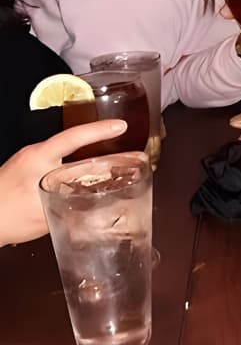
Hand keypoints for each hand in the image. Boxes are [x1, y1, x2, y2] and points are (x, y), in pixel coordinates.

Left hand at [0, 120, 127, 246]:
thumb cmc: (2, 216)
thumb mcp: (42, 216)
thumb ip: (73, 215)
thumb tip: (100, 218)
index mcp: (38, 157)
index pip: (74, 137)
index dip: (99, 131)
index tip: (119, 126)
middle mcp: (34, 155)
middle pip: (74, 144)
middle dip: (100, 144)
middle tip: (124, 148)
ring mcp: (28, 163)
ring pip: (66, 156)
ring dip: (87, 159)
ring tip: (110, 165)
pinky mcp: (25, 174)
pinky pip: (57, 166)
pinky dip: (73, 171)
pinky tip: (81, 184)